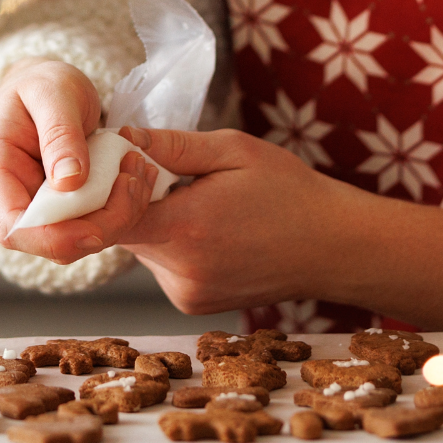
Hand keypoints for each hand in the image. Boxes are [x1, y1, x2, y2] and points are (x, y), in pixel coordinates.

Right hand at [0, 59, 159, 263]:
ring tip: (137, 174)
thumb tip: (67, 182)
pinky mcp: (48, 214)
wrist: (46, 89)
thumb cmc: (45, 84)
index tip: (99, 228)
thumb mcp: (55, 92)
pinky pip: (82, 229)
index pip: (12, 227)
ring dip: (112, 220)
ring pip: (70, 242)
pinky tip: (130, 182)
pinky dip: (112, 214)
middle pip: (46, 241)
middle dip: (98, 227)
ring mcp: (22, 209)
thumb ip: (60, 133)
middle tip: (136, 181)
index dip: (54, 239)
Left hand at [112, 127, 337, 314]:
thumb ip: (171, 146)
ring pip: (144, 247)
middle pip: (125, 230)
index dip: (112, 185)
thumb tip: (124, 138)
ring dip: (157, 221)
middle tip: (172, 174)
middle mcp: (181, 271)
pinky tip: (212, 230)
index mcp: (187, 228)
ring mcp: (187, 293)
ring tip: (202, 203)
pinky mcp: (193, 304)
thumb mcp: (233, 150)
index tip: (137, 160)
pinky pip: (164, 265)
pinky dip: (174, 244)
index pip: (110, 216)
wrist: (332, 246)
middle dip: (136, 198)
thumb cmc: (288, 191)